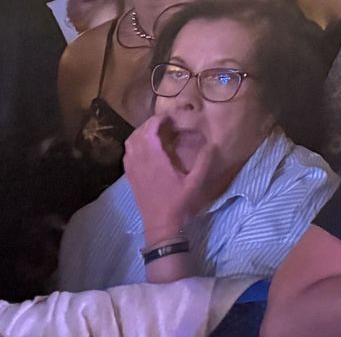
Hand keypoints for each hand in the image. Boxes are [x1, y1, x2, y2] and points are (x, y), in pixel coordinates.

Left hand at [124, 116, 215, 240]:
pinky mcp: (130, 177)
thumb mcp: (195, 182)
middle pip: (138, 134)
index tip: (169, 115)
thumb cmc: (178, 202)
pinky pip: (127, 154)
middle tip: (163, 121)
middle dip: (149, 124)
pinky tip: (144, 146)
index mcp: (155, 160)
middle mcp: (140, 162)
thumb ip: (204, 162)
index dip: (157, 120)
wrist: (160, 223)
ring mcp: (132, 170)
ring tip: (153, 130)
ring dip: (140, 133)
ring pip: (129, 143)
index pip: (149, 132)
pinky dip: (133, 144)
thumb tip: (213, 144)